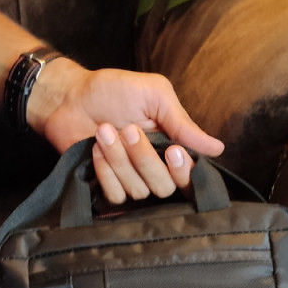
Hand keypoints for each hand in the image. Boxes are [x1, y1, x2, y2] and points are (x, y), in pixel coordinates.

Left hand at [27, 60, 224, 202]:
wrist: (70, 98)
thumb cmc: (113, 91)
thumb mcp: (154, 96)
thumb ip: (183, 124)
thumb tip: (217, 148)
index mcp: (172, 148)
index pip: (190, 177)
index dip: (183, 171)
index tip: (172, 150)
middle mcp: (156, 169)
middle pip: (165, 187)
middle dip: (145, 159)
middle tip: (129, 129)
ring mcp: (132, 181)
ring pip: (139, 190)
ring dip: (119, 159)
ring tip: (105, 130)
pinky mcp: (110, 188)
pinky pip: (117, 195)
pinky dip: (105, 171)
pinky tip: (96, 149)